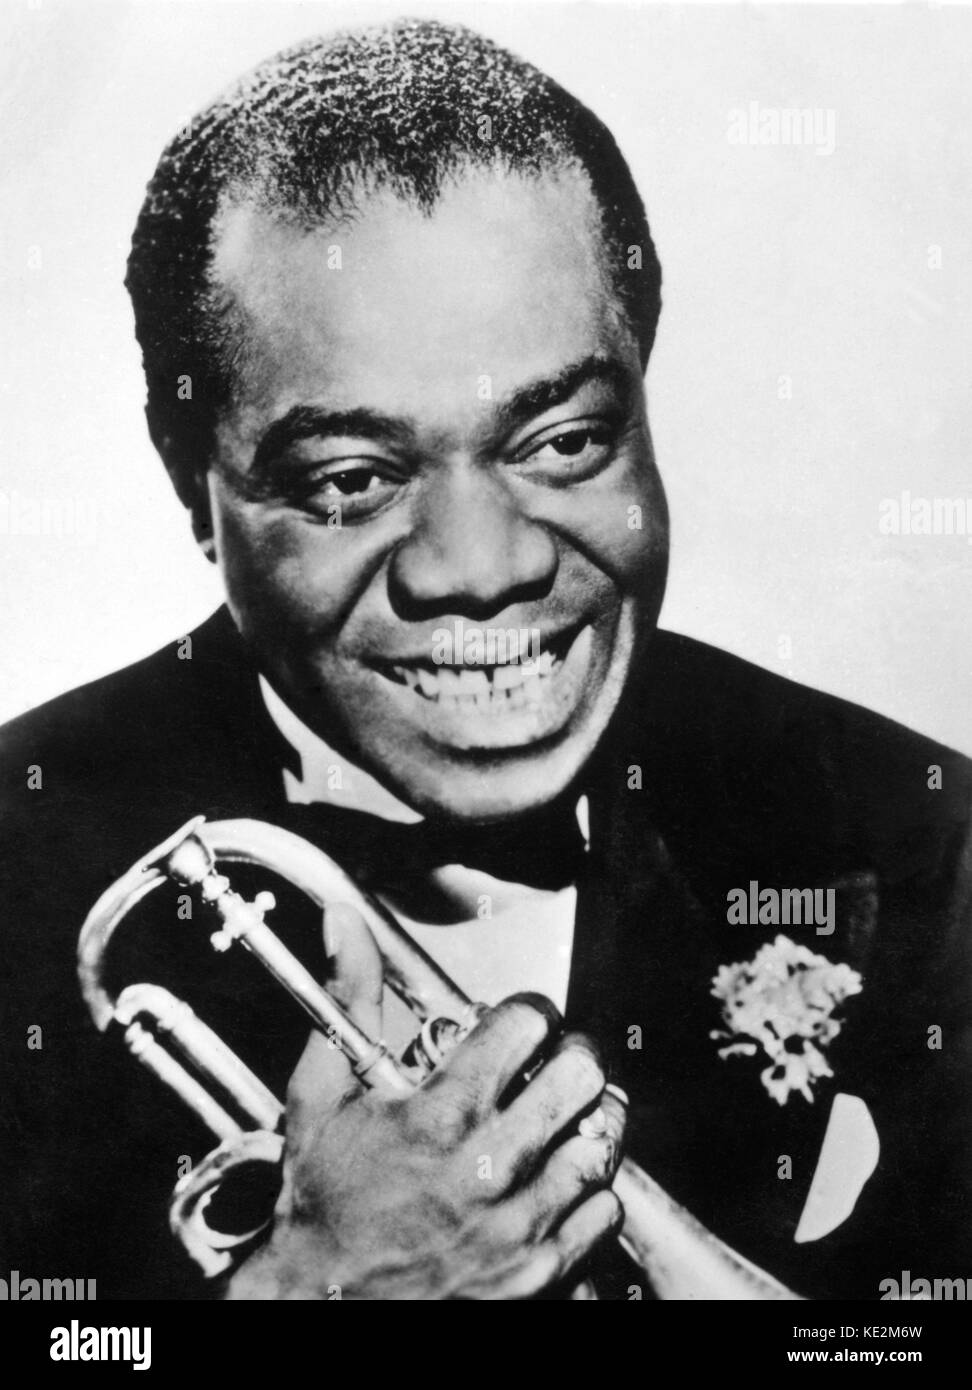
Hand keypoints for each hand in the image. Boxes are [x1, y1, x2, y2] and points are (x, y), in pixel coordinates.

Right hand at [224, 904, 624, 1298]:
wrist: (321, 1304)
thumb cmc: (322, 1199)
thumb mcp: (322, 1093)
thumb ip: (349, 998)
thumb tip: (345, 921)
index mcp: (439, 1115)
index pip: (527, 1024)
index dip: (528, 1012)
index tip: (518, 1024)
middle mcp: (486, 1168)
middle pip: (581, 1075)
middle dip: (571, 1057)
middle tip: (554, 1063)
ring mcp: (519, 1227)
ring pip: (602, 1142)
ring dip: (586, 1121)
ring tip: (560, 1119)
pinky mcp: (541, 1275)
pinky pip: (605, 1213)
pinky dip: (591, 1192)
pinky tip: (557, 1183)